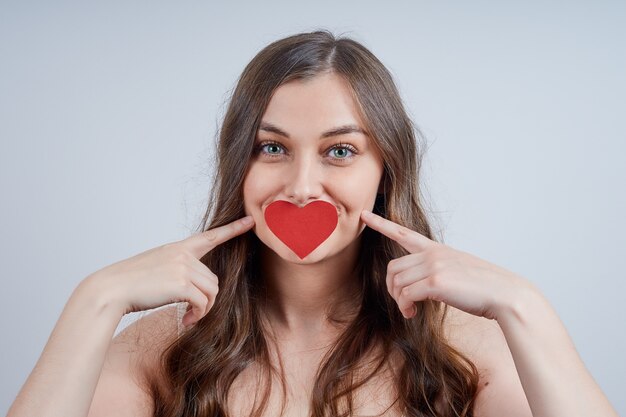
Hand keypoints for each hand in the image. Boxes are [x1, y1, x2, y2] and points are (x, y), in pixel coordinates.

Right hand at [82, 216, 254, 325]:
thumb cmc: (131, 284)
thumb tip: (198, 291)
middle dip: (207, 300)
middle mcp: (183, 254)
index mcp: (178, 248)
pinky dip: (198, 316)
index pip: (210, 236)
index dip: (233, 229)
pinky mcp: (181, 283)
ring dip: (203, 310)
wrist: (110, 290)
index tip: (250, 221)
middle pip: (214, 280)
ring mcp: (182, 267)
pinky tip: (186, 320)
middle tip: (192, 313)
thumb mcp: (157, 268)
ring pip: (212, 292)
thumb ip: (179, 271)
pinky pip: (203, 303)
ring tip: (189, 317)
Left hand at [360, 210, 534, 320]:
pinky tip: (413, 314)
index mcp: (436, 249)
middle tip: (404, 304)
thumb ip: (435, 271)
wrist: (505, 294)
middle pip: (393, 268)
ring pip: (397, 283)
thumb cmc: (482, 288)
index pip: (403, 232)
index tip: (365, 215)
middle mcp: (432, 254)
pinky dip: (405, 307)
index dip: (381, 224)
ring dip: (399, 301)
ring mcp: (434, 266)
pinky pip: (405, 295)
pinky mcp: (435, 282)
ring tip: (410, 311)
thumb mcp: (456, 271)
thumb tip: (416, 288)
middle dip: (392, 289)